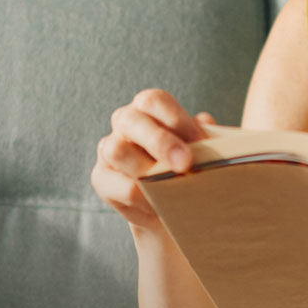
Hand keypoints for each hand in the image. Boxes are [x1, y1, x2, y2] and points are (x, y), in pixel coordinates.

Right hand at [91, 88, 214, 232]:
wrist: (169, 207)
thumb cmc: (186, 168)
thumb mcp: (199, 150)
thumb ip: (202, 136)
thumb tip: (205, 120)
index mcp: (148, 109)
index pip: (154, 101)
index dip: (176, 119)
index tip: (201, 143)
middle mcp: (125, 123)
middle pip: (131, 120)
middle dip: (160, 142)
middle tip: (185, 164)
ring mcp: (109, 149)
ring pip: (117, 150)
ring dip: (147, 169)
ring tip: (173, 186)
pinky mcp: (101, 178)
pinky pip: (118, 185)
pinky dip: (142, 197)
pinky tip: (160, 205)